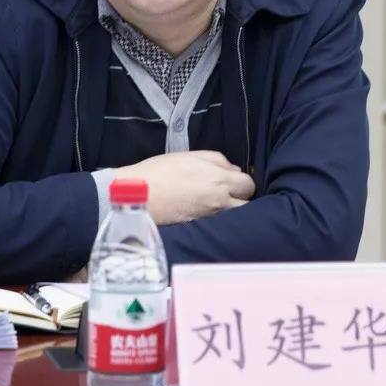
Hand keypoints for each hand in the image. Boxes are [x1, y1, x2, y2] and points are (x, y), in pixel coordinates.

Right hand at [117, 151, 254, 225]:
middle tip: (230, 194)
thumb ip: (217, 160)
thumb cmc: (160, 171)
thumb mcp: (190, 155)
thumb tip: (233, 170)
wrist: (137, 196)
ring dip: (232, 211)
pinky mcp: (199, 230)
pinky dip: (218, 221)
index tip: (234, 181)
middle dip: (242, 199)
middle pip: (247, 204)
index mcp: (219, 181)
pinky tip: (206, 214)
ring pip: (235, 218)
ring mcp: (210, 219)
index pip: (248, 184)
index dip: (242, 181)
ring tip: (219, 205)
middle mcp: (219, 202)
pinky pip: (218, 225)